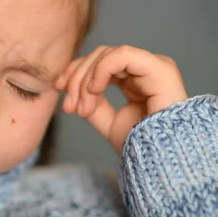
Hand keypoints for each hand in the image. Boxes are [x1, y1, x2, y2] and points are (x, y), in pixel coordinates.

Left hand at [54, 45, 187, 153]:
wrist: (159, 162)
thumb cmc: (140, 146)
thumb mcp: (108, 122)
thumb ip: (92, 102)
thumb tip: (74, 90)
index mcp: (135, 79)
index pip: (99, 62)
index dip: (74, 71)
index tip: (57, 89)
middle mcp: (145, 70)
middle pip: (99, 56)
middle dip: (76, 79)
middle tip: (69, 107)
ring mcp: (154, 67)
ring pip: (106, 54)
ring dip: (86, 80)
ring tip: (83, 108)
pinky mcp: (160, 69)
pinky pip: (122, 55)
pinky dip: (101, 70)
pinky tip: (95, 90)